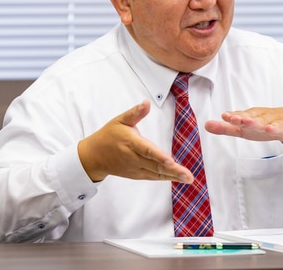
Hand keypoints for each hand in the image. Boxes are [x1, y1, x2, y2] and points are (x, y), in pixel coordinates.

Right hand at [77, 100, 193, 182]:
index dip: (159, 156)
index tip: (171, 161)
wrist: (94, 156)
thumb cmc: (108, 136)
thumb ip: (135, 113)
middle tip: (188, 176)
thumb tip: (146, 103)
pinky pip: (153, 177)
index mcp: (131, 143)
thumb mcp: (120, 120)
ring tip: (188, 179)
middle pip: (155, 165)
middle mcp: (134, 158)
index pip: (147, 150)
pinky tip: (177, 178)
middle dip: (173, 171)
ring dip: (173, 177)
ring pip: (156, 174)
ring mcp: (135, 168)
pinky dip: (165, 178)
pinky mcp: (137, 174)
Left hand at [205, 106, 282, 143]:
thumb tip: (206, 125)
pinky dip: (273, 128)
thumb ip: (225, 128)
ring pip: (261, 121)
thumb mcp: (243, 129)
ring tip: (246, 122)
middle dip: (240, 118)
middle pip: (248, 117)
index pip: (238, 116)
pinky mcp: (281, 126)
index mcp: (247, 117)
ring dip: (254, 121)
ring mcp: (270, 121)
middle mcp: (257, 117)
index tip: (223, 116)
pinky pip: (277, 127)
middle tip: (231, 118)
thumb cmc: (263, 124)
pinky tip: (269, 129)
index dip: (231, 117)